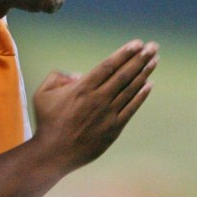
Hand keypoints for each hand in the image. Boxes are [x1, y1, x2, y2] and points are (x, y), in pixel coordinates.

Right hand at [32, 39, 157, 173]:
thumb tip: (78, 74)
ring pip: (130, 89)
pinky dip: (141, 96)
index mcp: (82, 88)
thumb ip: (57, 77)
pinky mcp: (114, 129)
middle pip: (124, 74)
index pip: (108, 66)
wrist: (54, 153)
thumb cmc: (47, 122)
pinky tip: (149, 85)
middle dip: (140, 59)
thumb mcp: (42, 94)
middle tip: (153, 46)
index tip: (137, 44)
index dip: (124, 53)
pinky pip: (131, 109)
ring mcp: (108, 114)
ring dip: (144, 73)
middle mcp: (98, 98)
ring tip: (155, 60)